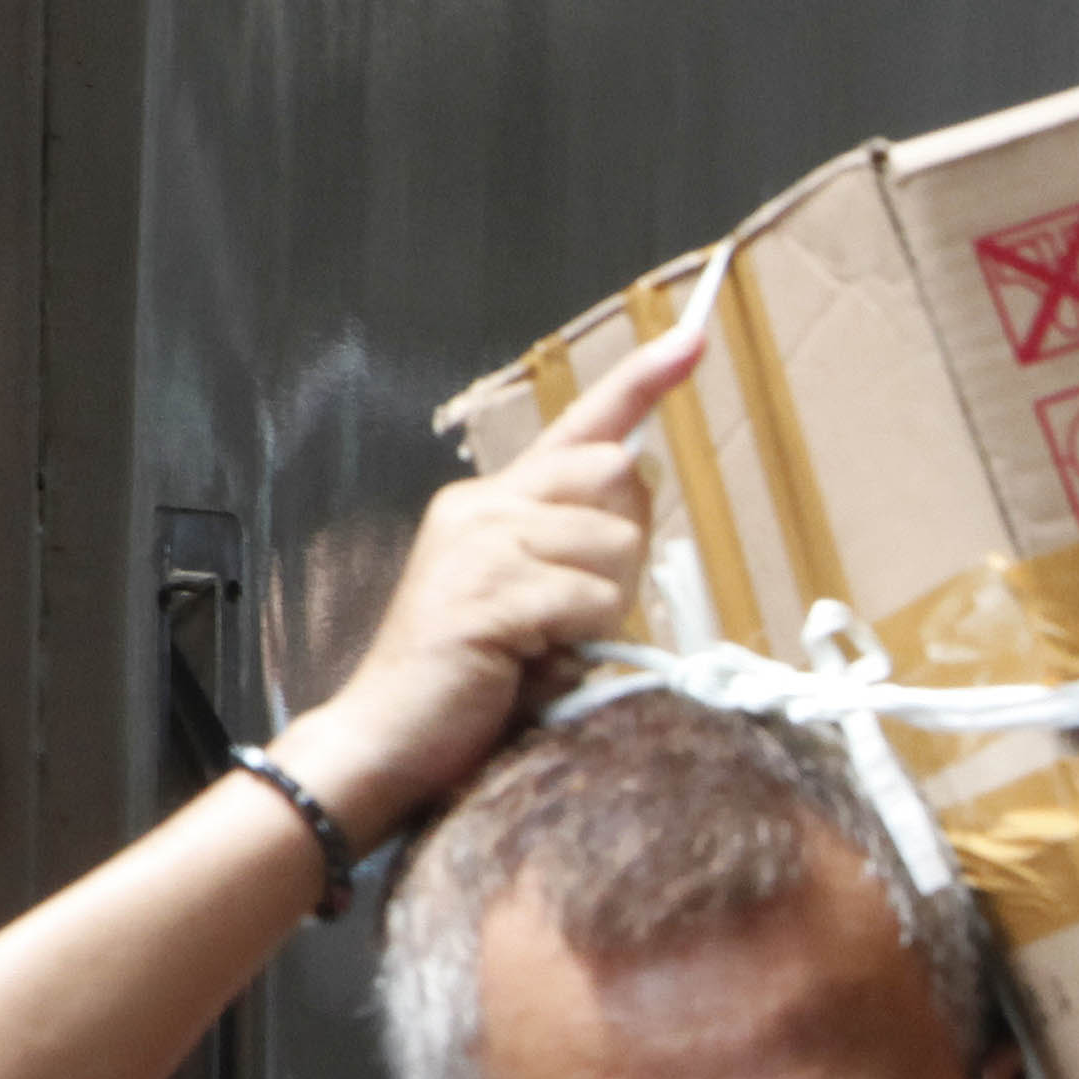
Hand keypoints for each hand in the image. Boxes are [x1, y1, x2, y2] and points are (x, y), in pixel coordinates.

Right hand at [274, 333, 691, 839]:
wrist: (386, 740)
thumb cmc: (471, 684)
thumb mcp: (540, 607)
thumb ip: (581, 552)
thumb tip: (637, 496)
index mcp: (495, 504)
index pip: (583, 429)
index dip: (642, 383)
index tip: (692, 338)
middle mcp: (483, 505)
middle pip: (617, 478)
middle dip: (625, 552)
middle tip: (577, 614)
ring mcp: (479, 543)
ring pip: (611, 542)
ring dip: (603, 605)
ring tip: (544, 644)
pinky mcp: (486, 591)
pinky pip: (589, 598)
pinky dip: (580, 637)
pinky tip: (531, 658)